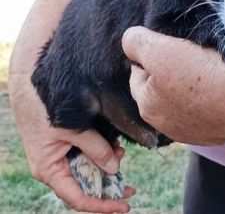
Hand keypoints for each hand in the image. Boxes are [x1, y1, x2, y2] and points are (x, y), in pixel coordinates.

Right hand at [9, 74, 133, 212]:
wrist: (30, 85)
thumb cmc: (46, 107)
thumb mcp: (74, 129)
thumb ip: (96, 148)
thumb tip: (114, 168)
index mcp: (50, 171)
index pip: (79, 198)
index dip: (102, 205)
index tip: (123, 207)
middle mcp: (55, 168)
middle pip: (84, 187)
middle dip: (108, 186)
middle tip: (131, 189)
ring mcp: (60, 156)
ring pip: (87, 170)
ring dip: (105, 166)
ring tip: (121, 152)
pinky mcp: (65, 144)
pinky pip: (85, 155)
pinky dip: (100, 152)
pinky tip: (114, 146)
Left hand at [123, 27, 224, 144]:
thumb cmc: (204, 73)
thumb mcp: (159, 50)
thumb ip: (135, 42)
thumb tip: (131, 40)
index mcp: (148, 106)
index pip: (138, 71)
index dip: (151, 52)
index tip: (171, 42)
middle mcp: (169, 126)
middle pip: (163, 85)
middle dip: (172, 68)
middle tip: (192, 51)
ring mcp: (199, 131)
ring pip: (189, 96)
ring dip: (195, 81)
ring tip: (211, 64)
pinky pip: (213, 104)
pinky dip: (216, 92)